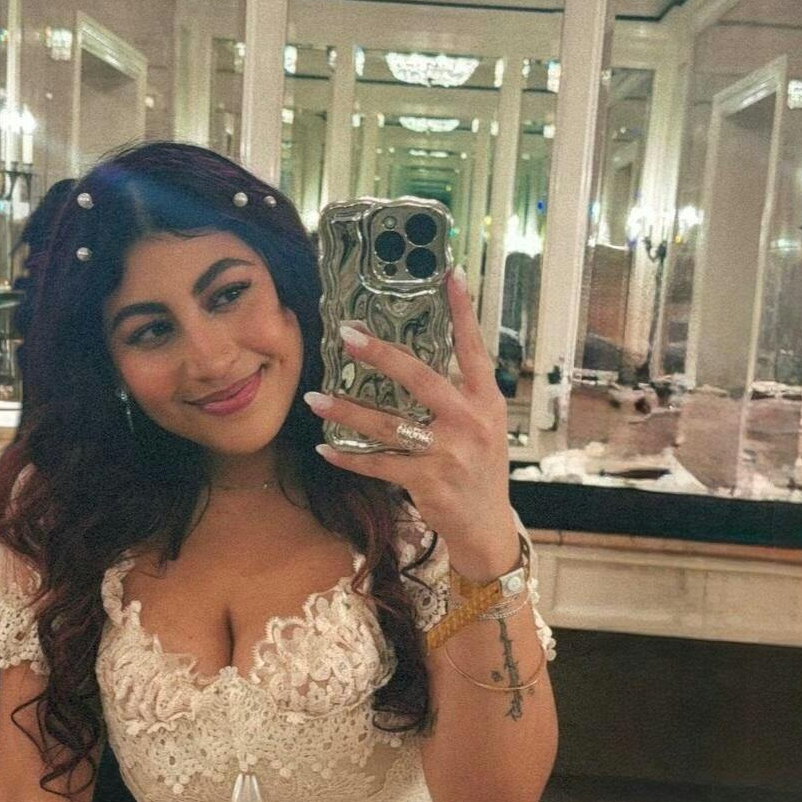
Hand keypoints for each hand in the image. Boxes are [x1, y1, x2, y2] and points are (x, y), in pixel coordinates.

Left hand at [307, 267, 517, 581]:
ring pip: (388, 425)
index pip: (473, 348)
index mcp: (485, 401)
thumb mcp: (483, 427)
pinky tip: (325, 448)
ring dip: (346, 412)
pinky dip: (349, 458)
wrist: (486, 527)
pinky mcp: (427, 482)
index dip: (462, 311)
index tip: (449, 274)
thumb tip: (416, 362)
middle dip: (380, 354)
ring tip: (315, 399)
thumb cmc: (479, 470)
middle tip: (346, 333)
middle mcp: (469, 422)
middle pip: (420, 379)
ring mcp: (449, 453)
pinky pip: (378, 465)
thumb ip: (459, 395)